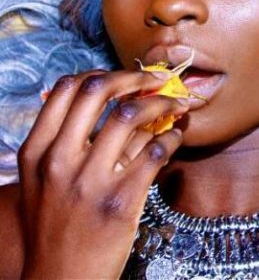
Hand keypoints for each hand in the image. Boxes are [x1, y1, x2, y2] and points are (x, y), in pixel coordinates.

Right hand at [18, 70, 188, 278]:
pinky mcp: (120, 201)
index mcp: (37, 151)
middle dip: (135, 77)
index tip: (125, 76)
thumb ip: (63, 141)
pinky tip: (176, 136)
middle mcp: (59, 160)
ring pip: (131, 115)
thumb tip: (112, 102)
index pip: (67, 88)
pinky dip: (172, 136)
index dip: (102, 73)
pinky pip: (155, 151)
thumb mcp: (41, 181)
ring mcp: (89, 181)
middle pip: (98, 90)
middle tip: (157, 80)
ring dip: (163, 102)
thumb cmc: (55, 227)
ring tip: (177, 104)